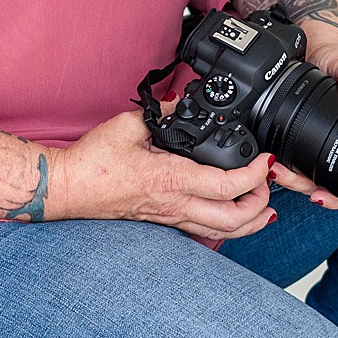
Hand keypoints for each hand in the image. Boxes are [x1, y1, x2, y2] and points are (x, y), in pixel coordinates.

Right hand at [47, 108, 274, 242]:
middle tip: (267, 182)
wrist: (69, 188)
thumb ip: (161, 112)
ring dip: (250, 221)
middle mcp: (175, 205)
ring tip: (263, 204)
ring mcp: (170, 218)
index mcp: (170, 179)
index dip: (254, 176)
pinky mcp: (164, 222)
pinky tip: (234, 214)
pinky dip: (227, 226)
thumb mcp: (128, 124)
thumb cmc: (93, 162)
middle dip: (260, 203)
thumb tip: (182, 104)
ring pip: (222, 233)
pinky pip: (204, 231)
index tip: (266, 160)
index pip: (226, 186)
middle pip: (234, 220)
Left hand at [267, 18, 337, 211]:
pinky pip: (286, 158)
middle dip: (301, 186)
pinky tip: (266, 160)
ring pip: (301, 176)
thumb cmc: (331, 56)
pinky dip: (276, 164)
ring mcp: (309, 140)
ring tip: (272, 168)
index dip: (337, 195)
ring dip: (287, 178)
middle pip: (319, 183)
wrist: (312, 43)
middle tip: (282, 175)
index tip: (320, 195)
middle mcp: (329, 142)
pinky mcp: (288, 133)